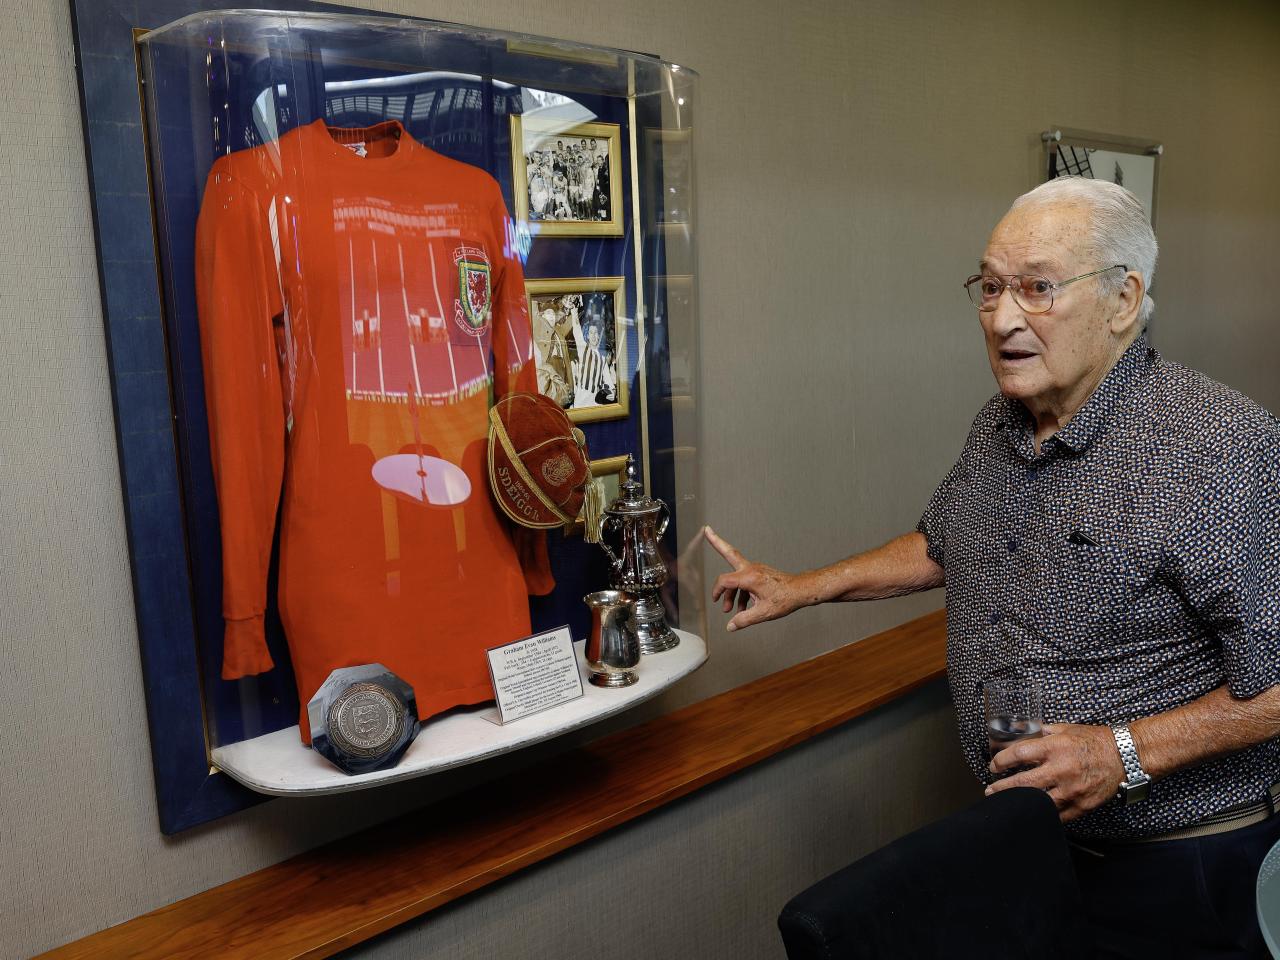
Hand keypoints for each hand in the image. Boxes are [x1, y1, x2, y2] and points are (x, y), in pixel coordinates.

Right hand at [705, 526, 804, 631]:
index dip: (717, 592)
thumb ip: (744, 620)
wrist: (801, 590)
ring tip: (730, 609)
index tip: (715, 601)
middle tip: (707, 530)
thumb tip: (730, 626)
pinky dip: (741, 592)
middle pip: (729, 552)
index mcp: (749, 577)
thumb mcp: (763, 613)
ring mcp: (756, 569)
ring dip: (731, 591)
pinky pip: (745, 580)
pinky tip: (744, 607)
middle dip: (717, 542)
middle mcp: (751, 569)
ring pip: (736, 576)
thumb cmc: (786, 598)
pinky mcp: (760, 573)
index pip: (724, 581)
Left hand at [984, 723, 1124, 821]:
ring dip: (1019, 803)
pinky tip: (1031, 813)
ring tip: (1006, 804)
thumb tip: (1021, 730)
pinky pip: (1057, 815)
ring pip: (1038, 802)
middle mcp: (1062, 770)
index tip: (994, 765)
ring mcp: (1072, 790)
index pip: (1019, 754)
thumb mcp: (1066, 729)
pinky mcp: (1082, 806)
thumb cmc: (1095, 741)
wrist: (1125, 756)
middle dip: (1002, 787)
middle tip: (990, 790)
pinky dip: (1042, 814)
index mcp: (1056, 748)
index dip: (1001, 761)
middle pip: (1023, 783)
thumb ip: (1042, 732)